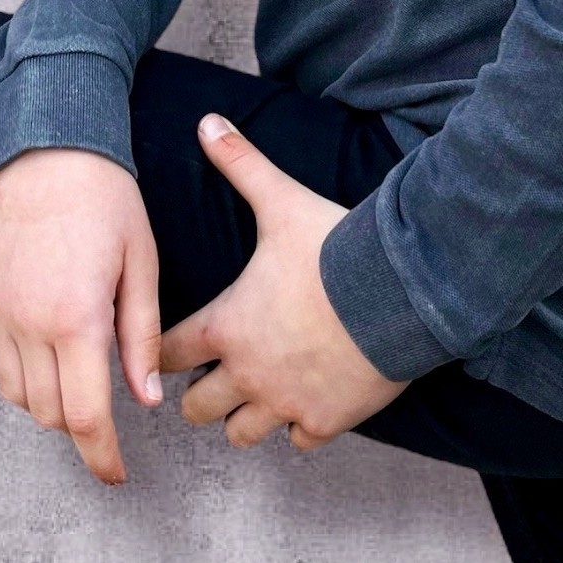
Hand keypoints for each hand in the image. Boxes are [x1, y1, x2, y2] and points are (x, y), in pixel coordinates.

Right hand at [0, 148, 163, 486]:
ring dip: (47, 400)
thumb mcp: (140, 264)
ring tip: (75, 373)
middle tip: (105, 407)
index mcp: (77, 319)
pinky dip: (14, 374)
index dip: (101, 456)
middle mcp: (29, 324)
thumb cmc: (104, 199)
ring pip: (17, 395)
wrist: (42, 149)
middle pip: (49, 413)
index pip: (85, 417)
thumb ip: (140, 337)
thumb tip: (143, 400)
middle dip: (80, 425)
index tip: (115, 474)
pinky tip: (40, 352)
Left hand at [160, 115, 409, 450]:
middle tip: (218, 373)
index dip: (161, 350)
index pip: (164, 353)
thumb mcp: (281, 201)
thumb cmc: (336, 247)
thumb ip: (241, 163)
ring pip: (241, 434)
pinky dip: (300, 427)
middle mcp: (247, 373)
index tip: (172, 347)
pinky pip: (298, 442)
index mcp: (226, 325)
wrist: (401, 289)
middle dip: (202, 393)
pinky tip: (308, 401)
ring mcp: (286, 402)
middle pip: (195, 409)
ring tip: (260, 393)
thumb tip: (208, 121)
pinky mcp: (327, 421)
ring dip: (246, 416)